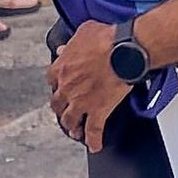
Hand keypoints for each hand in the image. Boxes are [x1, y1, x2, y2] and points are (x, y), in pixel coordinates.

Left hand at [48, 20, 131, 152]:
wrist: (125, 50)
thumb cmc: (109, 39)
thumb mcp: (85, 31)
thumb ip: (72, 42)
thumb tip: (66, 46)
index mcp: (62, 68)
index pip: (52, 80)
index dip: (57, 85)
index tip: (61, 87)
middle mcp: (67, 88)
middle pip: (57, 104)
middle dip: (61, 109)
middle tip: (65, 113)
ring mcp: (81, 101)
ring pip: (70, 120)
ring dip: (71, 127)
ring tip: (75, 132)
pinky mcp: (99, 110)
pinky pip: (94, 130)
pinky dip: (94, 140)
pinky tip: (94, 146)